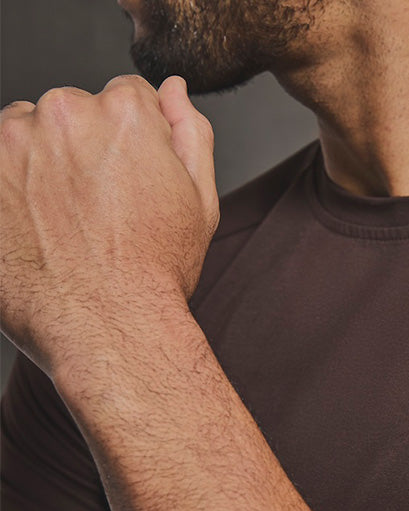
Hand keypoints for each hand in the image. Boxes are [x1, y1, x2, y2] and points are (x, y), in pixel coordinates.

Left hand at [0, 75, 218, 376]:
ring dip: (40, 168)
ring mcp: (13, 144)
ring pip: (26, 137)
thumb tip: (174, 90)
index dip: (132, 147)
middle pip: (72, 114)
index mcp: (124, 112)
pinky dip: (10, 192)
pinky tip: (34, 232)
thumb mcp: (200, 204)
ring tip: (63, 226)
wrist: (108, 332)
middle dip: (82, 153)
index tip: (129, 188)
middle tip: (99, 215)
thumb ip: (190, 134)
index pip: (125, 99)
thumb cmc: (157, 275)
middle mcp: (64, 113)